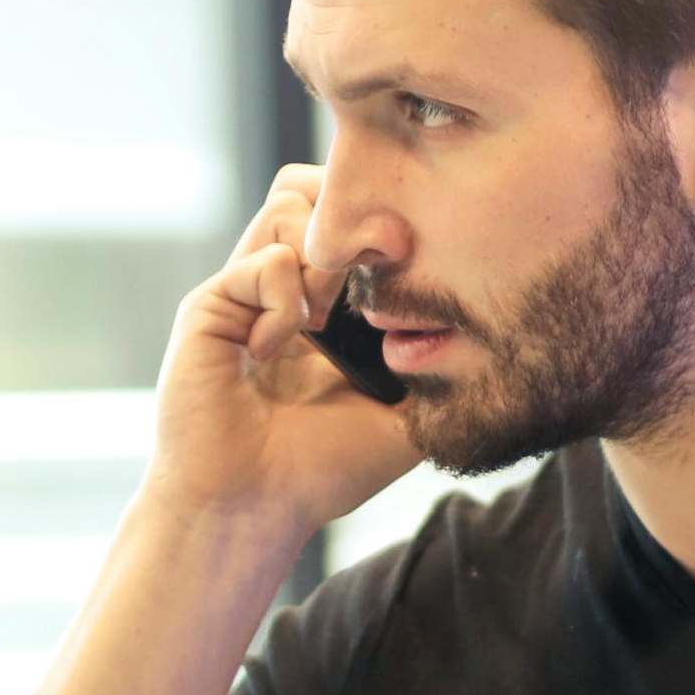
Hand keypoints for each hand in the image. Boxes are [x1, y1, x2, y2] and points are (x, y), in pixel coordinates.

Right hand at [145, 162, 413, 533]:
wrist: (250, 508)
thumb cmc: (320, 472)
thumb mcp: (404, 417)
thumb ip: (438, 366)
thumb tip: (484, 320)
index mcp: (326, 306)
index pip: (353, 220)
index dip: (385, 226)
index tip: (409, 265)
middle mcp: (283, 288)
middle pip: (318, 186)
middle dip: (353, 217)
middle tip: (373, 273)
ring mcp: (245, 293)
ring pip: (287, 200)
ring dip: (321, 251)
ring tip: (324, 318)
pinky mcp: (211, 306)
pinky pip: (263, 262)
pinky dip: (284, 302)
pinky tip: (276, 351)